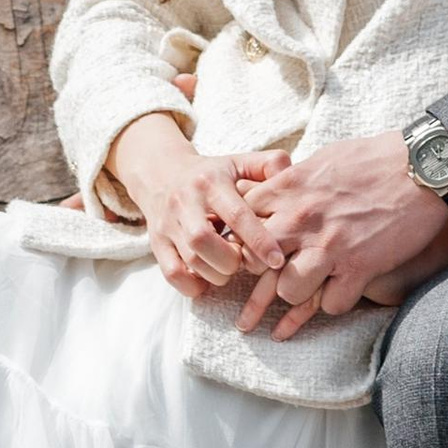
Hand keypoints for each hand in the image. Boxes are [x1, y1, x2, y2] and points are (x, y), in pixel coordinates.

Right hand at [105, 113, 291, 303]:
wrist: (161, 172)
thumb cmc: (212, 174)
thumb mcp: (239, 162)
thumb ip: (269, 164)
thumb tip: (291, 172)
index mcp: (210, 182)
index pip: (236, 214)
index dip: (259, 240)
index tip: (278, 259)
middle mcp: (185, 202)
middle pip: (204, 241)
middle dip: (231, 261)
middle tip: (244, 262)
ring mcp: (168, 224)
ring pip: (190, 260)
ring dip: (216, 274)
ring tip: (228, 268)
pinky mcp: (157, 243)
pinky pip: (172, 273)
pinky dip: (193, 285)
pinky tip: (207, 279)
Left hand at [235, 135, 447, 335]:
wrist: (424, 166)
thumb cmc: (375, 157)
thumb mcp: (323, 158)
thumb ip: (294, 180)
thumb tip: (274, 189)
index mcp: (288, 189)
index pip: (241, 225)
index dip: (244, 242)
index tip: (249, 252)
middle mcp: (301, 219)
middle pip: (254, 262)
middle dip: (257, 278)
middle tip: (257, 297)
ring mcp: (329, 246)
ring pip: (288, 290)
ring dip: (296, 295)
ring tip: (304, 294)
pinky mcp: (360, 267)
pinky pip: (332, 304)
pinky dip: (335, 303)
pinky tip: (340, 295)